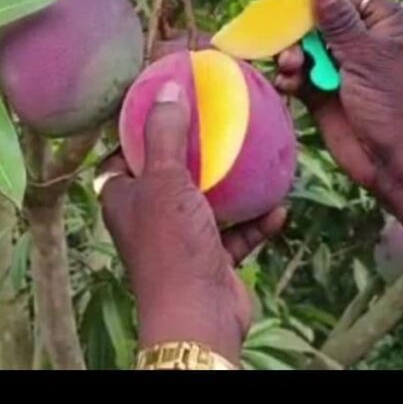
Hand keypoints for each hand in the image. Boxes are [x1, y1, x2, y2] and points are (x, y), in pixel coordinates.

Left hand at [100, 80, 286, 363]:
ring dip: (233, 186)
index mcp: (124, 197)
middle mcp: (149, 217)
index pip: (124, 154)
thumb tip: (168, 88)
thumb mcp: (164, 180)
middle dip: (194, 152)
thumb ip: (165, 133)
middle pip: (170, 174)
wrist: (197, 316)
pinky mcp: (212, 260)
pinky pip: (237, 233)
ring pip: (208, 203)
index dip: (140, 129)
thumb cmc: (171, 245)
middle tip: (218, 121)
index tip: (167, 104)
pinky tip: (279, 205)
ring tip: (257, 158)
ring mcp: (182, 240)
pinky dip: (256, 222)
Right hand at [274, 0, 402, 228]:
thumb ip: (339, 21)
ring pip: (306, 48)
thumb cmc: (395, 104)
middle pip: (321, 19)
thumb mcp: (367, 57)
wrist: (398, 163)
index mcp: (388, 24)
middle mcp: (364, 42)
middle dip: (300, 29)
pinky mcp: (324, 93)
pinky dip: (290, 77)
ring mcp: (343, 68)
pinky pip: (300, 75)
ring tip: (289, 66)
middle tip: (284, 38)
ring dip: (292, 55)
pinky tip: (287, 84)